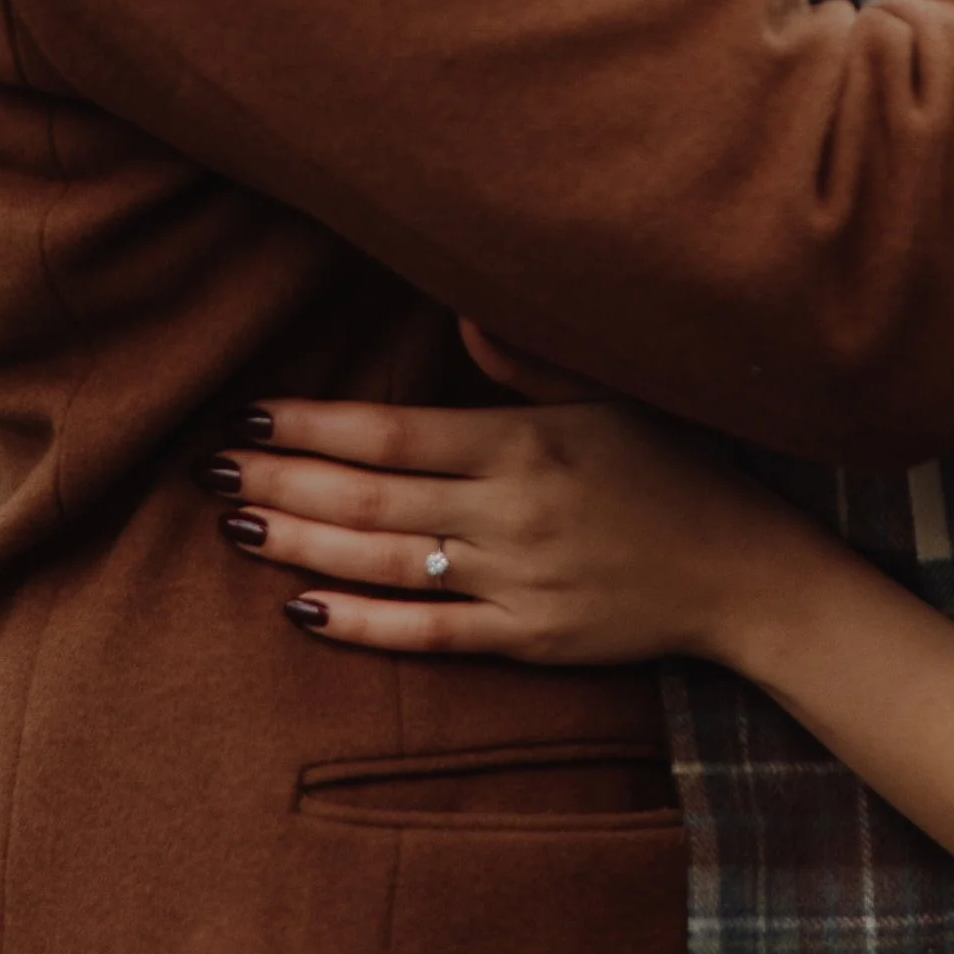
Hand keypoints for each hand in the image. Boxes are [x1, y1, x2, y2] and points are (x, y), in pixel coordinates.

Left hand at [210, 379, 815, 664]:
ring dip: (304, 548)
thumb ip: (530, 356)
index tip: (252, 416)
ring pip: (387, 565)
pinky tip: (302, 611)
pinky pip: (428, 635)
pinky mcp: (528, 639)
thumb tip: (460, 314)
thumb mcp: (611, 393)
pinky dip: (361, 625)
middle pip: (373, 499)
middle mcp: (514, 509)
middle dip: (284, 483)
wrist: (742, 571)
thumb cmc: (672, 466)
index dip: (316, 427)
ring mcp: (518, 580)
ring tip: (237, 529)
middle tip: (211, 472)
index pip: (395, 433)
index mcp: (527, 437)